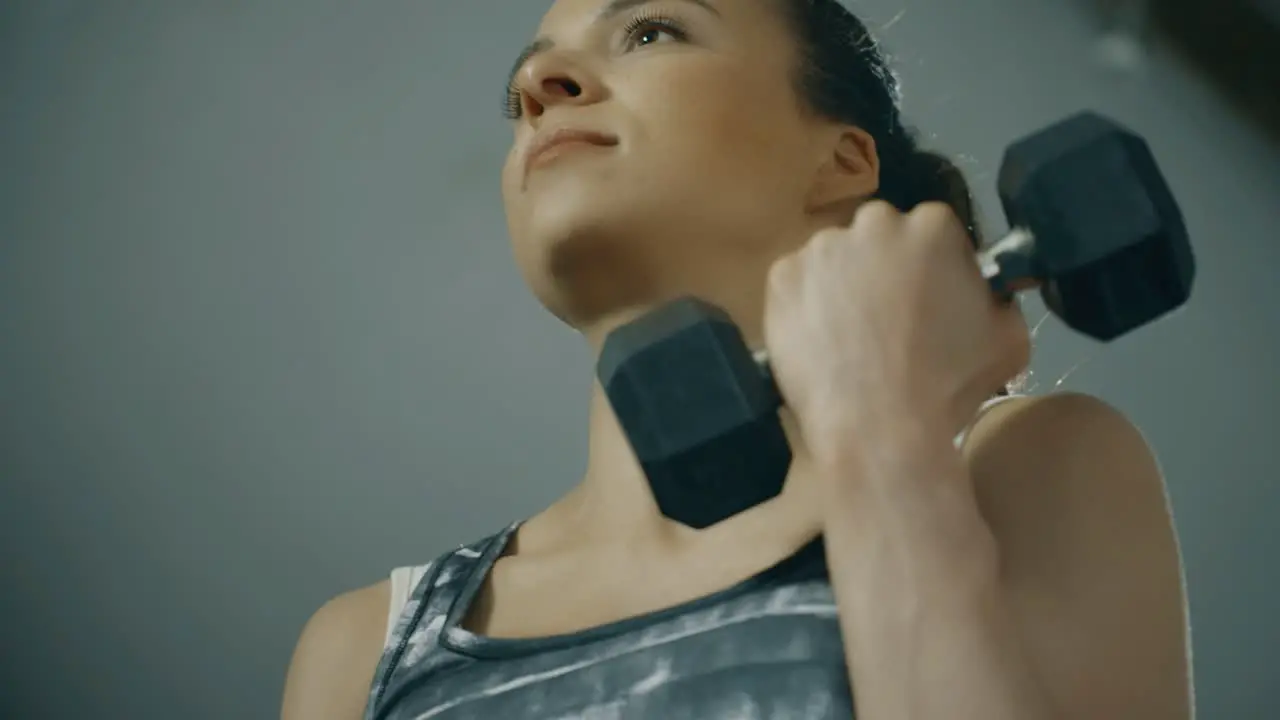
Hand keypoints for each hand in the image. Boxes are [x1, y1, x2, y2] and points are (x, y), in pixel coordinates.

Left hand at [763, 200, 1029, 464]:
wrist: (875, 426)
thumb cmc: (948, 386)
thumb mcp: (1008, 340)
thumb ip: (999, 300)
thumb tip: (987, 294)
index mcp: (932, 227)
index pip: (934, 232)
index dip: (933, 268)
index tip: (930, 299)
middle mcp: (874, 223)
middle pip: (880, 237)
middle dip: (884, 268)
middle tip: (887, 319)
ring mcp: (821, 248)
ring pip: (834, 259)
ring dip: (842, 285)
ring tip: (849, 337)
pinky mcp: (781, 277)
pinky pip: (796, 284)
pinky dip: (803, 306)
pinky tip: (819, 343)